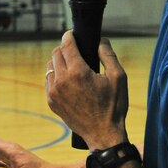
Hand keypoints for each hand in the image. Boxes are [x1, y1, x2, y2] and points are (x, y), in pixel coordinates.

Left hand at [47, 33, 128, 149]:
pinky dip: (56, 76)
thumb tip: (100, 39)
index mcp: (78, 72)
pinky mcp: (51, 101)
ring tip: (71, 63)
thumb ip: (108, 54)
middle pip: (56, 53)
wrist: (103, 134)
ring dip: (59, 61)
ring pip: (50, 66)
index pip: (66, 45)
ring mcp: (54, 92)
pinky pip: (49, 81)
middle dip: (65, 47)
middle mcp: (62, 80)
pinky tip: (67, 79)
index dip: (69, 36)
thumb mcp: (118, 77)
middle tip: (74, 48)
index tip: (72, 33)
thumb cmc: (113, 106)